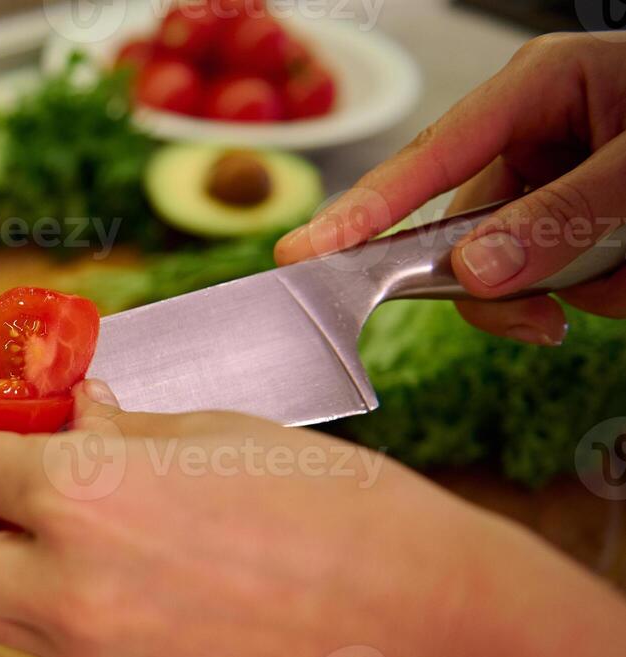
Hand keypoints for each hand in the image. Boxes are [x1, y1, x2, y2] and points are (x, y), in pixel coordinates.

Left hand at [0, 382, 477, 656]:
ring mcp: (86, 648)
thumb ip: (111, 430)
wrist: (414, 621)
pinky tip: (80, 556)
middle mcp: (63, 581)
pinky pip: (32, 638)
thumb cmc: (331, 504)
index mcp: (84, 495)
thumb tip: (58, 419)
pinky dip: (24, 594)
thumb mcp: (209, 433)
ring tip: (25, 513)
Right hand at [275, 32, 625, 345]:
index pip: (429, 157)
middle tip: (545, 326)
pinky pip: (551, 280)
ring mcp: (548, 184)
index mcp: (537, 88)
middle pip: (459, 230)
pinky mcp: (571, 227)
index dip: (364, 211)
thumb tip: (474, 272)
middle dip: (505, 281)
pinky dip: (598, 293)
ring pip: (507, 266)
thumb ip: (564, 218)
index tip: (304, 254)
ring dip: (571, 290)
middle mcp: (530, 136)